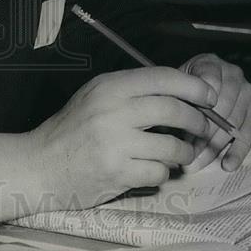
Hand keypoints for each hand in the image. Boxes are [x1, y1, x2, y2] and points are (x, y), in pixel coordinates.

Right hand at [25, 67, 216, 209]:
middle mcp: (113, 111)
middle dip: (198, 120)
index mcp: (110, 87)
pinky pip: (160, 172)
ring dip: (184, 152)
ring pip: (172, 146)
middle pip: (174, 110)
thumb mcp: (95, 97)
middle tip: (203, 128)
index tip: (208, 96)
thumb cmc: (72, 129)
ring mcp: (116, 143)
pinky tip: (154, 169)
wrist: (41, 164)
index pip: (163, 78)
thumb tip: (180, 91)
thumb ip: (131, 91)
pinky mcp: (118, 173)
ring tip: (180, 153)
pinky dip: (164, 172)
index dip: (193, 86)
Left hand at [179, 53, 250, 172]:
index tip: (186, 127)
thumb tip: (177, 126)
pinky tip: (227, 164)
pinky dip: (238, 150)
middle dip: (203, 135)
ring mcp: (247, 91)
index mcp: (210, 63)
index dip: (198, 107)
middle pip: (222, 109)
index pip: (208, 84)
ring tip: (199, 164)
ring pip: (234, 124)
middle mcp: (233, 74)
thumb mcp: (176, 85)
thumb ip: (177, 98)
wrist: (201, 81)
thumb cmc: (185, 86)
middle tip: (188, 155)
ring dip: (216, 147)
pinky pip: (250, 132)